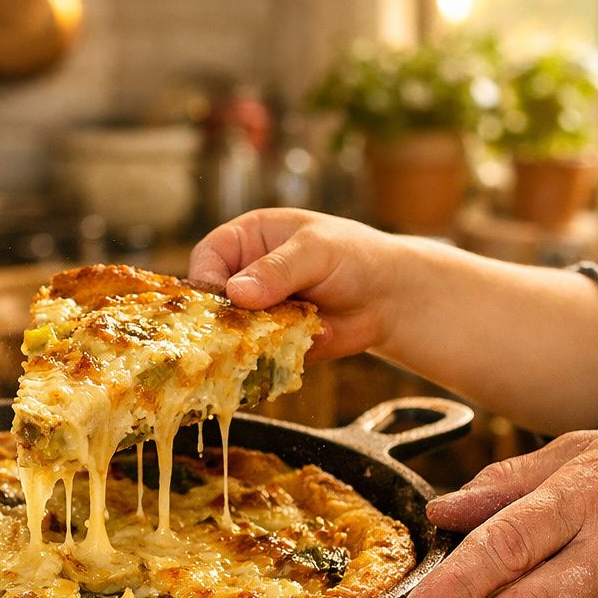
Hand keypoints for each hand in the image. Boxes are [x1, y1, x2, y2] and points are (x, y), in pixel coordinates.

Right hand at [188, 208, 404, 359]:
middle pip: (214, 302)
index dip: (207, 279)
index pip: (208, 258)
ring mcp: (257, 313)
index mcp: (247, 240)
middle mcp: (245, 277)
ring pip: (234, 334)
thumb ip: (278, 269)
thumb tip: (237, 293)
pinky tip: (317, 337)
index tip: (223, 301)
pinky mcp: (272, 344)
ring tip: (294, 331)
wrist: (390, 296)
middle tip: (251, 329)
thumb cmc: (354, 255)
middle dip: (228, 319)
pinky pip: (260, 356)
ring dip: (259, 340)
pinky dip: (282, 354)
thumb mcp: (316, 251)